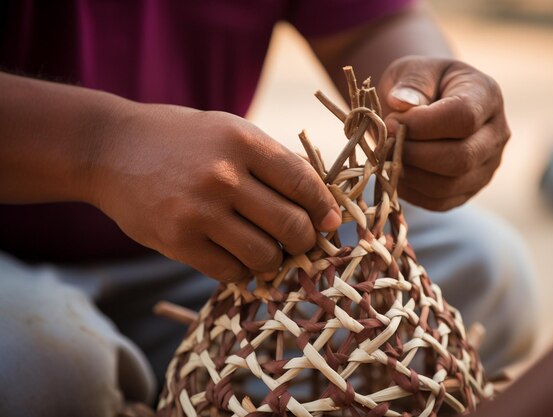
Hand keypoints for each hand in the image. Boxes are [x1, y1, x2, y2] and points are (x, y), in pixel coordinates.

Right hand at [89, 105, 340, 281]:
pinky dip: (242, 271)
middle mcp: (223, 176)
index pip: (304, 183)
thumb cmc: (183, 140)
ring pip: (265, 256)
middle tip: (300, 242)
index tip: (329, 222)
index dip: (324, 208)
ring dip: (274, 260)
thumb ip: (274, 163)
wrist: (113, 149)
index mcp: (243, 142)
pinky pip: (230, 272)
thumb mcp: (231, 131)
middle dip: (305, 241)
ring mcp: (198, 211)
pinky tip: (236, 256)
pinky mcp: (177, 240)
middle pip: (292, 226)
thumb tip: (320, 207)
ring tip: (267, 250)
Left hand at [379, 56, 510, 210]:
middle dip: (414, 154)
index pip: (463, 118)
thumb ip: (410, 82)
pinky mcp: (469, 190)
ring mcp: (487, 166)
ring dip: (409, 175)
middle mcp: (496, 134)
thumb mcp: (413, 70)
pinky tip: (395, 172)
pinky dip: (411, 192)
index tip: (391, 121)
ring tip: (387, 157)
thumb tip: (401, 104)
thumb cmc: (421, 83)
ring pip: (448, 186)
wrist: (429, 102)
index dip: (421, 125)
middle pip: (460, 158)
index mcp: (487, 95)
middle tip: (385, 143)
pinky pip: (439, 202)